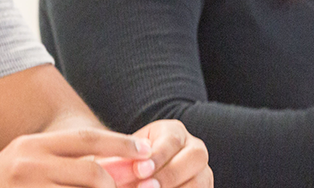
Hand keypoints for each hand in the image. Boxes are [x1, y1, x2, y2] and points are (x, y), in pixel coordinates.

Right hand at [0, 128, 155, 187]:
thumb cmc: (6, 184)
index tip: (145, 150)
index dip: (120, 144)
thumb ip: (63, 159)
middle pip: (91, 172)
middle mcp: (29, 164)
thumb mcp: (27, 161)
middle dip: (115, 184)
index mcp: (33, 145)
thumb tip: (112, 164)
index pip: (86, 138)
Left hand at [96, 120, 210, 187]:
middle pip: (195, 157)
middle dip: (169, 175)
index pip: (171, 140)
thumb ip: (121, 161)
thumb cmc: (129, 166)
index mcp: (174, 132)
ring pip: (202, 181)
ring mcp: (203, 171)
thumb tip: (109, 170)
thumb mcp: (124, 158)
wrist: (139, 177)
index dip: (157, 157)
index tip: (139, 171)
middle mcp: (194, 149)